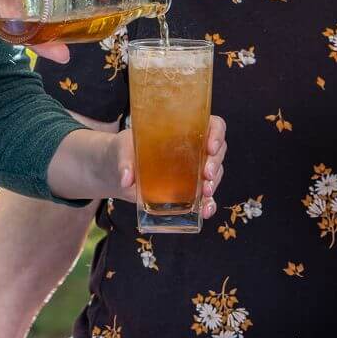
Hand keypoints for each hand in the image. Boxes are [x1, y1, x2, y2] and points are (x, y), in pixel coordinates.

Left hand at [106, 116, 225, 214]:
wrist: (119, 170)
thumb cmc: (126, 150)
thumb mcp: (123, 148)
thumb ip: (125, 160)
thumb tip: (126, 178)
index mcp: (185, 129)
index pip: (213, 126)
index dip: (217, 134)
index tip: (211, 146)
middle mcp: (195, 149)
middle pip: (218, 152)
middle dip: (215, 164)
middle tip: (207, 174)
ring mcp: (195, 171)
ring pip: (215, 175)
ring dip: (214, 184)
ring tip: (206, 193)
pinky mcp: (190, 191)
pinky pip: (205, 197)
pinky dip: (208, 205)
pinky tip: (205, 211)